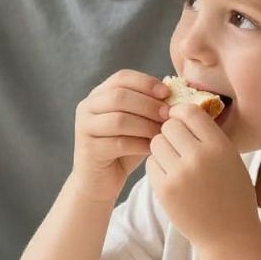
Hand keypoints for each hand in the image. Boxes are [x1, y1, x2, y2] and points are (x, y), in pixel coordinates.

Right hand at [72, 71, 168, 204]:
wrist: (99, 182)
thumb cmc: (123, 150)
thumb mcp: (137, 123)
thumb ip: (149, 106)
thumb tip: (176, 90)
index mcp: (98, 95)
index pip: (122, 77)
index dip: (146, 82)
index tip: (167, 93)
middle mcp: (87, 107)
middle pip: (119, 96)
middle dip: (148, 104)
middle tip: (168, 115)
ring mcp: (85, 128)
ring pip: (119, 120)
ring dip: (146, 125)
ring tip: (163, 133)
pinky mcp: (89, 149)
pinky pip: (119, 143)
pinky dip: (140, 144)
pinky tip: (153, 149)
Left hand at [146, 104, 256, 249]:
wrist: (229, 234)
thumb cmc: (232, 193)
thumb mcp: (231, 158)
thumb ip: (209, 136)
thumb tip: (181, 111)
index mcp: (219, 146)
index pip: (190, 112)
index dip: (181, 113)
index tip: (179, 119)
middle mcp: (199, 157)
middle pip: (169, 126)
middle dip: (170, 132)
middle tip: (177, 144)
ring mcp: (180, 174)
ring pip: (156, 143)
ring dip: (162, 148)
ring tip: (174, 160)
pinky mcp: (164, 190)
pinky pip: (151, 164)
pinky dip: (157, 166)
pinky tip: (170, 175)